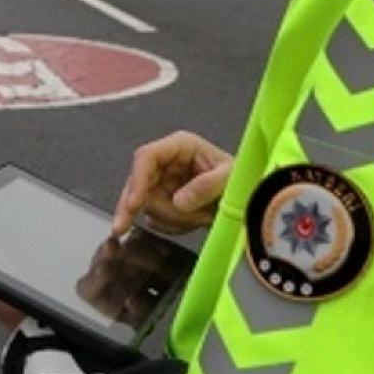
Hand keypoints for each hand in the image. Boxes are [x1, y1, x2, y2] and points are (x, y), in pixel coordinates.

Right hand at [109, 131, 232, 236]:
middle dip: (139, 206)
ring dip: (170, 218)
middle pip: (137, 182)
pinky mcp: (166, 201)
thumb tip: (178, 201)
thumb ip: (205, 186)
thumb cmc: (244, 179)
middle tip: (123, 227)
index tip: (133, 204)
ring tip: (199, 219)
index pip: (146, 157)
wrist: (249, 200)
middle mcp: (168, 163)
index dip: (136, 180)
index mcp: (180, 146)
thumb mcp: (230, 178)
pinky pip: (156, 217)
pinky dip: (172, 226)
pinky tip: (191, 223)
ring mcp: (165, 183)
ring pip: (146, 204)